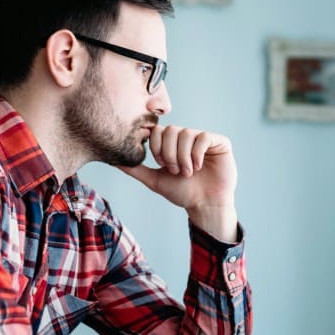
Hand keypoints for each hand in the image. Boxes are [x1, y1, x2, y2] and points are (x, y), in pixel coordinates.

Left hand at [118, 124, 238, 240]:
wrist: (205, 205)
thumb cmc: (182, 192)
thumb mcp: (155, 180)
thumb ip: (136, 169)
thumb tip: (114, 161)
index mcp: (172, 143)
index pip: (158, 131)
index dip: (157, 147)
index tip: (162, 165)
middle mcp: (187, 137)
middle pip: (171, 130)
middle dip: (169, 153)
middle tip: (175, 171)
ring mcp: (203, 138)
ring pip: (186, 134)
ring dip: (183, 157)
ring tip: (188, 172)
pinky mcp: (219, 142)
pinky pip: (203, 137)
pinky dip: (197, 154)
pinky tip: (199, 166)